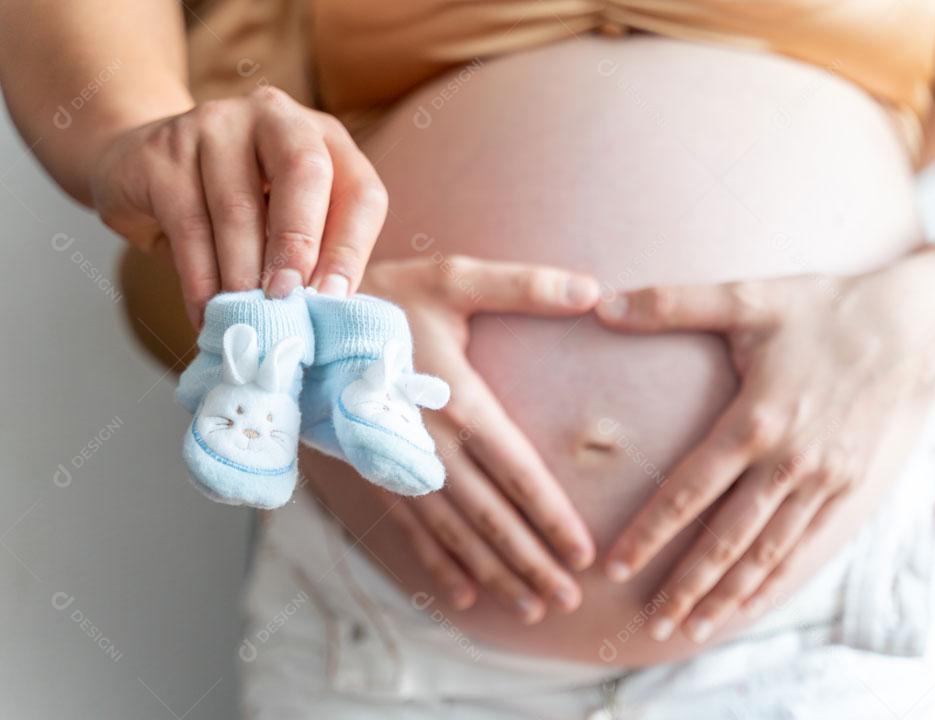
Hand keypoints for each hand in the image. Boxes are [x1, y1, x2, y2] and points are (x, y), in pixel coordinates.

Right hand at [90, 86, 386, 326]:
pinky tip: (206, 313)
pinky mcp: (163, 151)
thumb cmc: (234, 207)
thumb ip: (314, 255)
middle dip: (299, 245)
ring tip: (246, 320)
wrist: (137, 166)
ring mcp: (215, 124)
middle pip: (305, 173)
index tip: (333, 301)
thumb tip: (330, 313)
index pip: (359, 191)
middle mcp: (276, 117)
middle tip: (287, 301)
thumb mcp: (285, 220)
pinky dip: (200, 279)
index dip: (351, 249)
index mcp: (324, 137)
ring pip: (238, 207)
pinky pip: (188, 224)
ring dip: (243, 275)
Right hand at [362, 256, 600, 623]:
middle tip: (568, 602)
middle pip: (491, 519)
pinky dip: (438, 565)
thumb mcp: (454, 280)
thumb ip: (524, 287)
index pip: (519, 475)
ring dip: (494, 574)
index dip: (553, 518)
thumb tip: (593, 290)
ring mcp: (398, 467)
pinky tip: (463, 595)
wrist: (298, 323)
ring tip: (531, 607)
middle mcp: (431, 448)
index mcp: (461, 404)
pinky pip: (410, 530)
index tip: (584, 556)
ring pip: (456, 536)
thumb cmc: (384, 299)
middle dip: (532, 563)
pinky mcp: (373, 474)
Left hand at [596, 273, 934, 642]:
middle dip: (686, 585)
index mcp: (755, 421)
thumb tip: (600, 304)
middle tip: (653, 623)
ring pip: (767, 553)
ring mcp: (823, 480)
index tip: (616, 567)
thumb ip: (671, 303)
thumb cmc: (820, 308)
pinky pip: (805, 545)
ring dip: (728, 595)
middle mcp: (789, 462)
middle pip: (726, 539)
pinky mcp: (849, 487)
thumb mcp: (746, 296)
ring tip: (693, 629)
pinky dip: (775, 580)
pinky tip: (750, 602)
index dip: (649, 534)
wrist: (909, 325)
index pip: (688, 492)